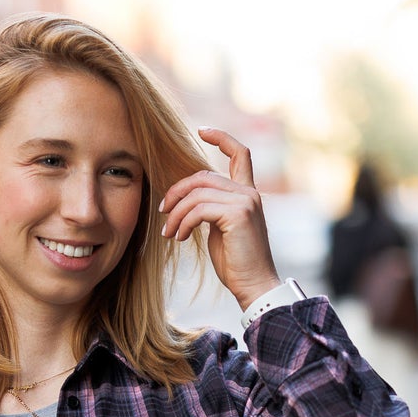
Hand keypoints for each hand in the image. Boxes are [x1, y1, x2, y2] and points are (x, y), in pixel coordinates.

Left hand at [159, 127, 279, 310]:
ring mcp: (245, 202)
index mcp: (247, 194)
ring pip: (197, 194)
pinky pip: (199, 209)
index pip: (240, 153)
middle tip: (164, 212)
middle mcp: (249, 193)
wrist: (253, 285)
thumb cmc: (236, 263)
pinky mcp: (238, 214)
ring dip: (177, 213)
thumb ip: (211, 209)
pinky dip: (183, 222)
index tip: (201, 131)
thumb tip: (189, 202)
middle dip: (177, 192)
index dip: (221, 138)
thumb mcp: (221, 229)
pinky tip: (178, 237)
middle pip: (203, 176)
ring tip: (170, 233)